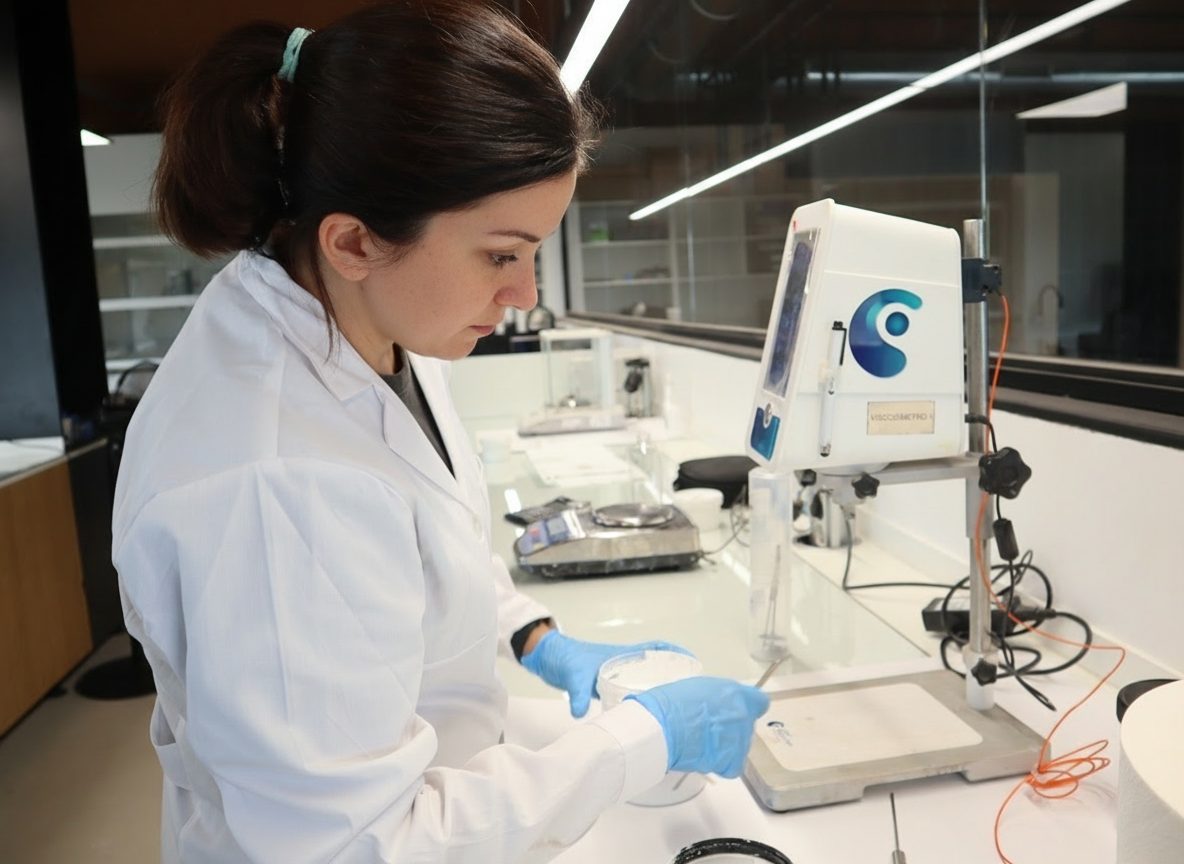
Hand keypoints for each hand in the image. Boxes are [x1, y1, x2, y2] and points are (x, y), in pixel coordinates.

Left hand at [520, 630, 692, 717]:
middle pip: (655, 667)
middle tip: (688, 693)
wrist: (547, 659)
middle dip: (673, 676)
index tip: (692, 662)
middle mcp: (623, 663)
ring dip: (657, 689)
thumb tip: (580, 712)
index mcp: (623, 655)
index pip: (655, 648)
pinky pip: (630, 691)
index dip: (675, 652)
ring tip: (671, 708)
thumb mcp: (573, 674)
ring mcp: (615, 674)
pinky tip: (642, 714)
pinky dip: (639, 700)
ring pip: (644, 680)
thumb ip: (577, 693)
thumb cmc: (565, 658)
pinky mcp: (606, 685)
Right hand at [627, 677, 769, 776]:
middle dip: (731, 727)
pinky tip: (705, 756)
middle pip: (746, 725)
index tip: (738, 711)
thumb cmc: (671, 704)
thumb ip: (719, 696)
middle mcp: (743, 716)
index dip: (748, 707)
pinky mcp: (731, 761)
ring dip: (725, 746)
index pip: (758, 702)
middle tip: (708, 728)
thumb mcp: (698, 687)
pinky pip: (732, 765)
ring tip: (701, 743)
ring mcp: (739, 740)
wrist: (661, 728)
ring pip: (739, 746)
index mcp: (737, 694)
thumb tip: (722, 704)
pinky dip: (721, 764)